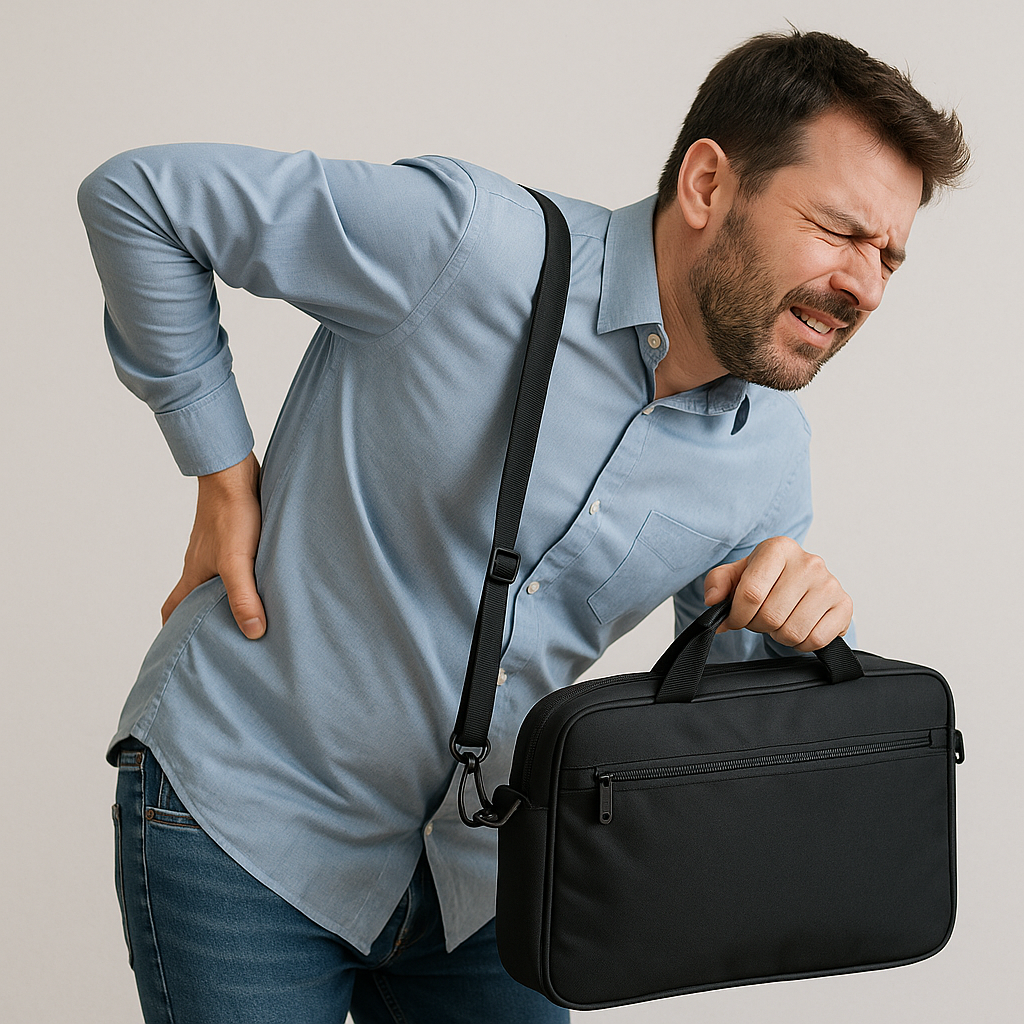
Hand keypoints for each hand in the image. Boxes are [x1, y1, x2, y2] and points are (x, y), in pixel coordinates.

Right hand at [161, 451, 265, 638]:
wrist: (233, 470)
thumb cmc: (232, 514)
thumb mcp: (237, 561)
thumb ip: (243, 597)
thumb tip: (252, 632)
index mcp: (194, 574)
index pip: (172, 609)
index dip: (172, 631)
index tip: (179, 651)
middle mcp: (201, 563)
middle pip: (194, 597)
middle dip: (203, 619)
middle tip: (224, 639)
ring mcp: (216, 547)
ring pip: (216, 579)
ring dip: (227, 596)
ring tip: (251, 613)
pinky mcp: (234, 533)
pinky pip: (234, 561)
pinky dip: (244, 575)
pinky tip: (265, 577)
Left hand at [703, 536, 851, 651]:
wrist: (801, 583)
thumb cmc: (766, 579)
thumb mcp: (736, 574)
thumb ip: (717, 583)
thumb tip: (713, 600)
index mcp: (778, 548)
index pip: (750, 593)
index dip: (738, 615)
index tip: (736, 618)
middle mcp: (808, 562)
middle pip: (771, 616)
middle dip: (758, 626)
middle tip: (761, 619)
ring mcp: (829, 584)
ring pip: (793, 631)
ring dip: (779, 636)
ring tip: (779, 622)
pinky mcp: (844, 605)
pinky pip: (816, 640)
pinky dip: (802, 643)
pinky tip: (798, 628)